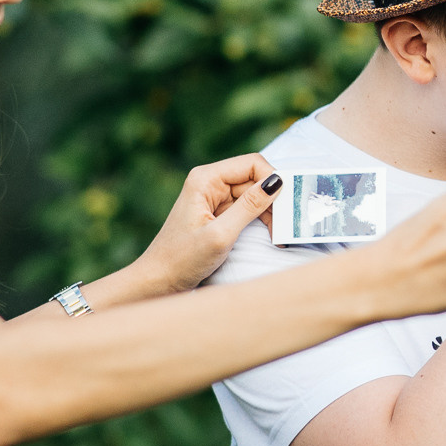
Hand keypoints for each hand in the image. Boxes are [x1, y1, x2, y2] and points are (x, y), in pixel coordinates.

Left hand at [131, 153, 284, 295]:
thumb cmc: (182, 259)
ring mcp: (214, 198)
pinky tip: (271, 235)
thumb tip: (277, 181)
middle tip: (286, 226)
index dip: (272, 180)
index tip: (285, 205)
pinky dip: (261, 220)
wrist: (159, 281)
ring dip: (270, 213)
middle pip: (255, 179)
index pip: (252, 164)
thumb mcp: (221, 234)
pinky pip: (247, 209)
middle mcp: (210, 183)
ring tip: (280, 236)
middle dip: (273, 200)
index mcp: (206, 179)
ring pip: (254, 195)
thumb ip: (250, 206)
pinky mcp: (218, 213)